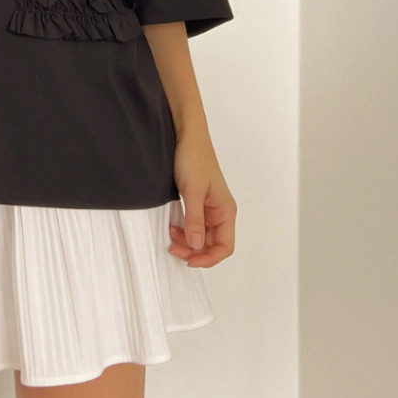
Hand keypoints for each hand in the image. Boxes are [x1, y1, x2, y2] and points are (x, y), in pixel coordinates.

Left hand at [168, 126, 235, 267]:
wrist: (187, 136)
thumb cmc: (194, 158)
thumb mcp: (192, 191)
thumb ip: (194, 220)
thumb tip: (196, 245)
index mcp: (226, 210)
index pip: (225, 246)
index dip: (209, 258)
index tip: (190, 260)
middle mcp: (220, 211)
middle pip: (212, 244)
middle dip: (194, 250)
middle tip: (173, 248)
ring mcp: (209, 207)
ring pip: (202, 236)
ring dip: (188, 241)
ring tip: (171, 236)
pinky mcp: (198, 202)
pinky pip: (194, 224)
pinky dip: (184, 230)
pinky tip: (173, 227)